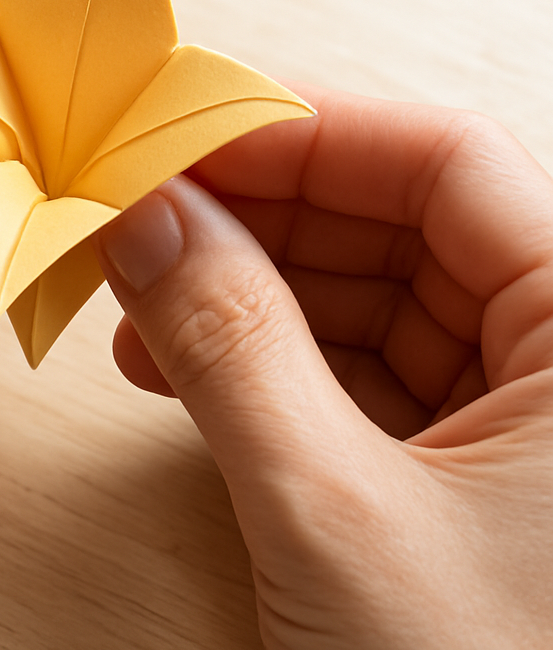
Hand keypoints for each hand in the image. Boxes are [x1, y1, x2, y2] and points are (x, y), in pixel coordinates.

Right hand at [95, 85, 552, 649]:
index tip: (180, 136)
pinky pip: (351, 370)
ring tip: (136, 300)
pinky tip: (180, 363)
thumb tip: (143, 219)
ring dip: (241, 288)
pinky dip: (261, 358)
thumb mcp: (332, 516)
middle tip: (136, 216)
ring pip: (363, 295)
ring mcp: (513, 415)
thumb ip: (229, 347)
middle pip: (394, 221)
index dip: (302, 133)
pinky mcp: (456, 468)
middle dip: (252, 215)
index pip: (443, 161)